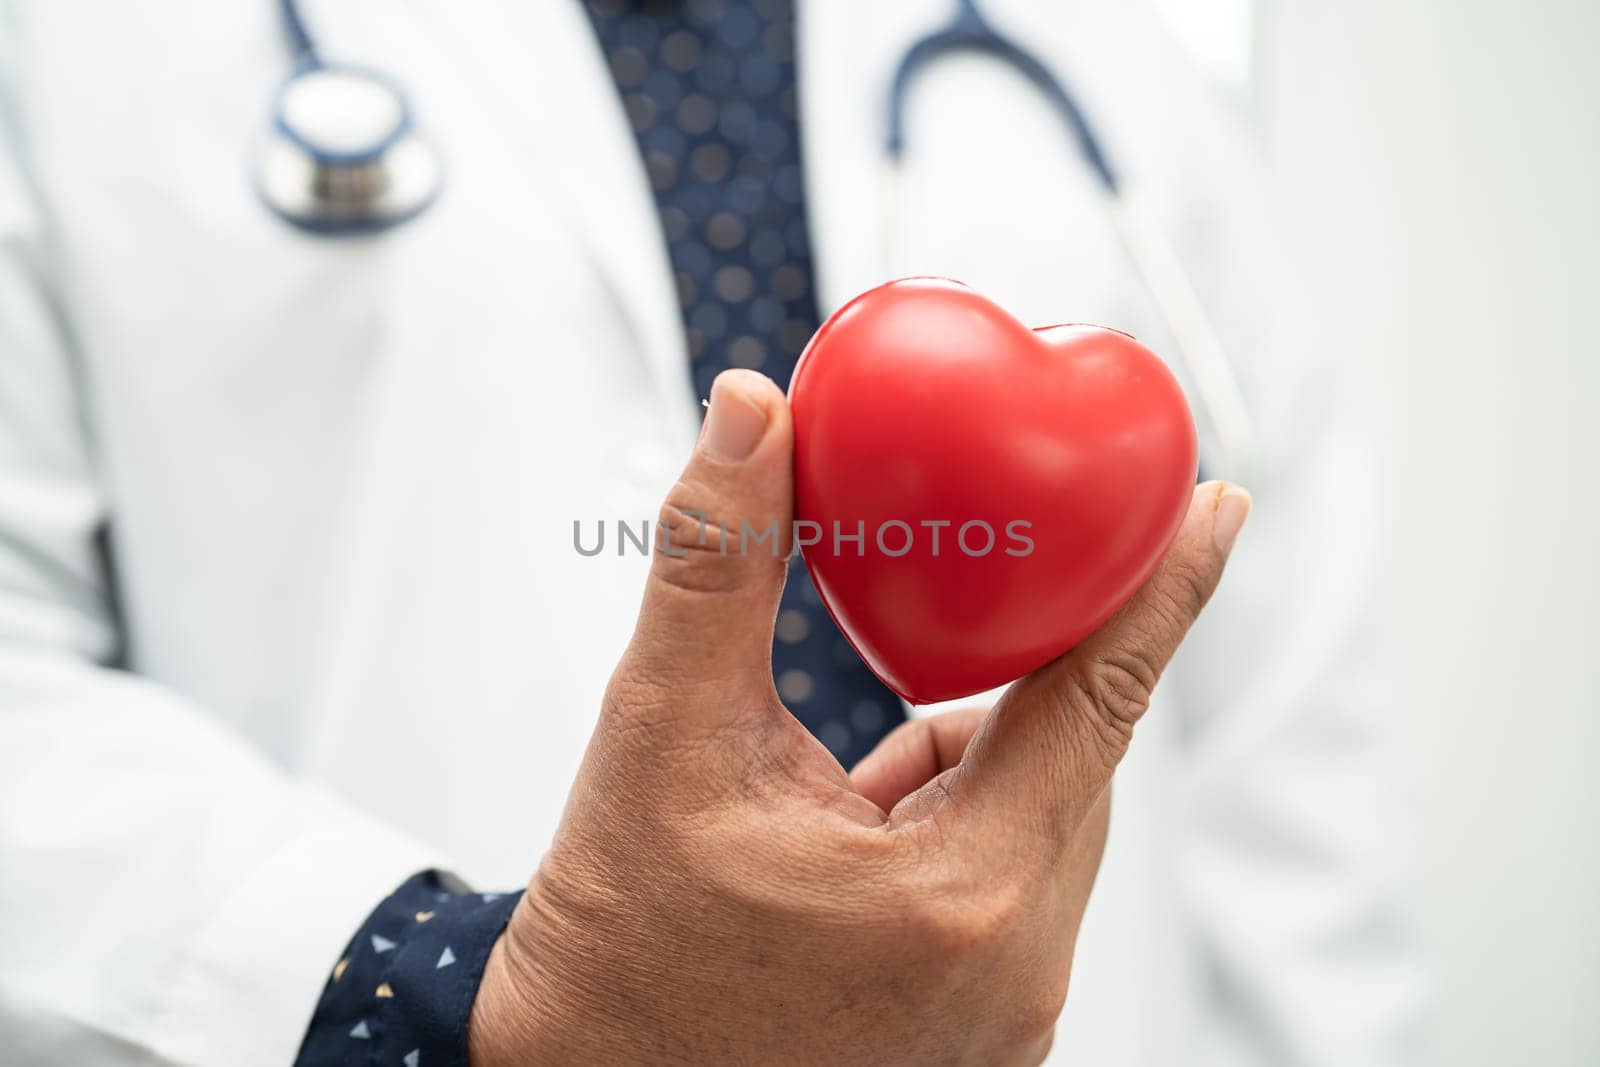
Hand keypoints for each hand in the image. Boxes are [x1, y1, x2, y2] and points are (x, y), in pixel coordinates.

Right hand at [470, 370, 1248, 1064]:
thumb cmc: (615, 949)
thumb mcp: (656, 739)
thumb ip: (717, 562)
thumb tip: (753, 411)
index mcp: (962, 894)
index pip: (1099, 699)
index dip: (1164, 589)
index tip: (1219, 504)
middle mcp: (1016, 970)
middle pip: (1068, 763)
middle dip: (1013, 673)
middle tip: (955, 609)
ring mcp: (1006, 1019)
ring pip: (1036, 824)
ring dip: (967, 760)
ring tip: (839, 783)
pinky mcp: (980, 1035)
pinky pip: (1007, 888)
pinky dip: (953, 829)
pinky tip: (850, 841)